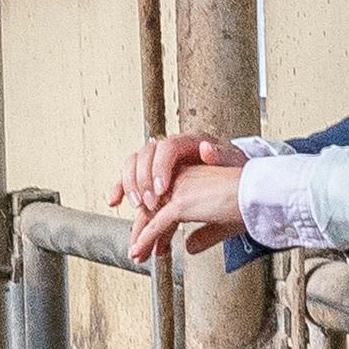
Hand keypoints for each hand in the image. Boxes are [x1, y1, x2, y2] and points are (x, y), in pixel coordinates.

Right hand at [109, 129, 226, 224]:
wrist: (232, 179)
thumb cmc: (232, 171)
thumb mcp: (233, 163)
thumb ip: (221, 156)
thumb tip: (207, 149)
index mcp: (189, 142)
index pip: (166, 147)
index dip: (160, 168)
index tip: (161, 190)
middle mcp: (169, 148)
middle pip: (144, 154)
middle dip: (143, 180)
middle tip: (150, 203)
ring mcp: (157, 161)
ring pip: (132, 164)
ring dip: (129, 185)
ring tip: (138, 206)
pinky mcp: (151, 176)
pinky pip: (130, 178)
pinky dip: (120, 189)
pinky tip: (115, 201)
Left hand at [128, 162, 250, 266]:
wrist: (259, 196)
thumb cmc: (249, 205)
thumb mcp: (222, 224)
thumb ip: (204, 235)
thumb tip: (190, 248)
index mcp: (192, 179)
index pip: (166, 202)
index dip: (158, 226)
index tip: (156, 244)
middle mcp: (182, 180)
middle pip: (153, 207)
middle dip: (144, 231)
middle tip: (139, 250)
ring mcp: (180, 190)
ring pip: (151, 215)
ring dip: (141, 237)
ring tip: (137, 255)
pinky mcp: (181, 202)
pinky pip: (157, 224)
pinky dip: (146, 239)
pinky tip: (140, 250)